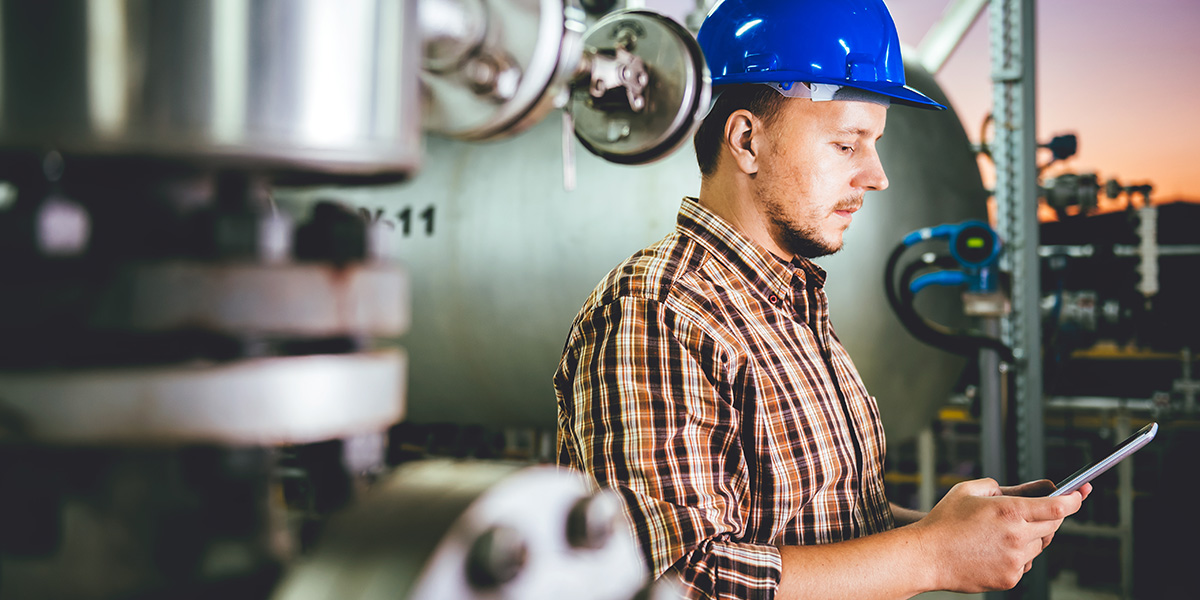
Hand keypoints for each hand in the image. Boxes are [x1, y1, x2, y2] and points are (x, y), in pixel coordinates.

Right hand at [912, 478, 1084, 592]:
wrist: (926, 556)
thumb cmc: (944, 521)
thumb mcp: (969, 491)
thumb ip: (1004, 486)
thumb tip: (1034, 488)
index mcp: (1009, 511)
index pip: (1057, 507)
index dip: (1074, 499)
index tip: (1080, 494)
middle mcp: (1017, 537)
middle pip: (1054, 526)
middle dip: (1050, 516)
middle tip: (1034, 512)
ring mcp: (1015, 560)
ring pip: (1040, 545)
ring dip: (1031, 537)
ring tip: (1000, 533)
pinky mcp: (1010, 578)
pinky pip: (1026, 563)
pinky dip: (1018, 555)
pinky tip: (993, 550)